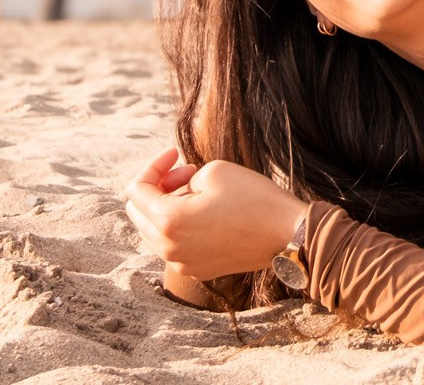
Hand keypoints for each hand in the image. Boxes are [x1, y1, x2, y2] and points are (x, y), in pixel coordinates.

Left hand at [123, 147, 306, 283]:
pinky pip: (173, 245)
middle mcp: (168, 249)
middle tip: (186, 172)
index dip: (153, 166)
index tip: (175, 154)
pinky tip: (206, 213)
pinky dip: (180, 225)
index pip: (136, 190)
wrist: (287, 234)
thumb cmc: (254, 199)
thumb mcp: (214, 171)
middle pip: (138, 213)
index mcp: (168, 222)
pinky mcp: (197, 269)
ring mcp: (181, 263)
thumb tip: (177, 192)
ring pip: (154, 231)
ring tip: (198, 191)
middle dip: (157, 187)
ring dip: (167, 207)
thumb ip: (182, 179)